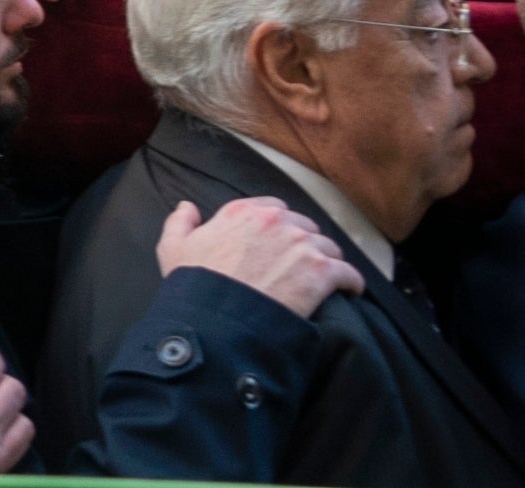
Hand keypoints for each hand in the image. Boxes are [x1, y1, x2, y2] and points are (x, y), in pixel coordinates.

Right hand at [155, 196, 361, 318]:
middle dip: (305, 243)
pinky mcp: (322, 272)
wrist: (218, 318)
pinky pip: (349, 273)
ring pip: (329, 248)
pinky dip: (351, 283)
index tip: (279, 243)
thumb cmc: (195, 285)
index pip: (274, 208)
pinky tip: (349, 291)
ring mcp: (302, 245)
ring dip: (328, 262)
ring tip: (325, 280)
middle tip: (300, 265)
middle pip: (305, 227)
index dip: (279, 227)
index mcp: (243, 211)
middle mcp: (277, 221)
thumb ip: (180, 222)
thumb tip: (188, 207)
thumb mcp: (173, 248)